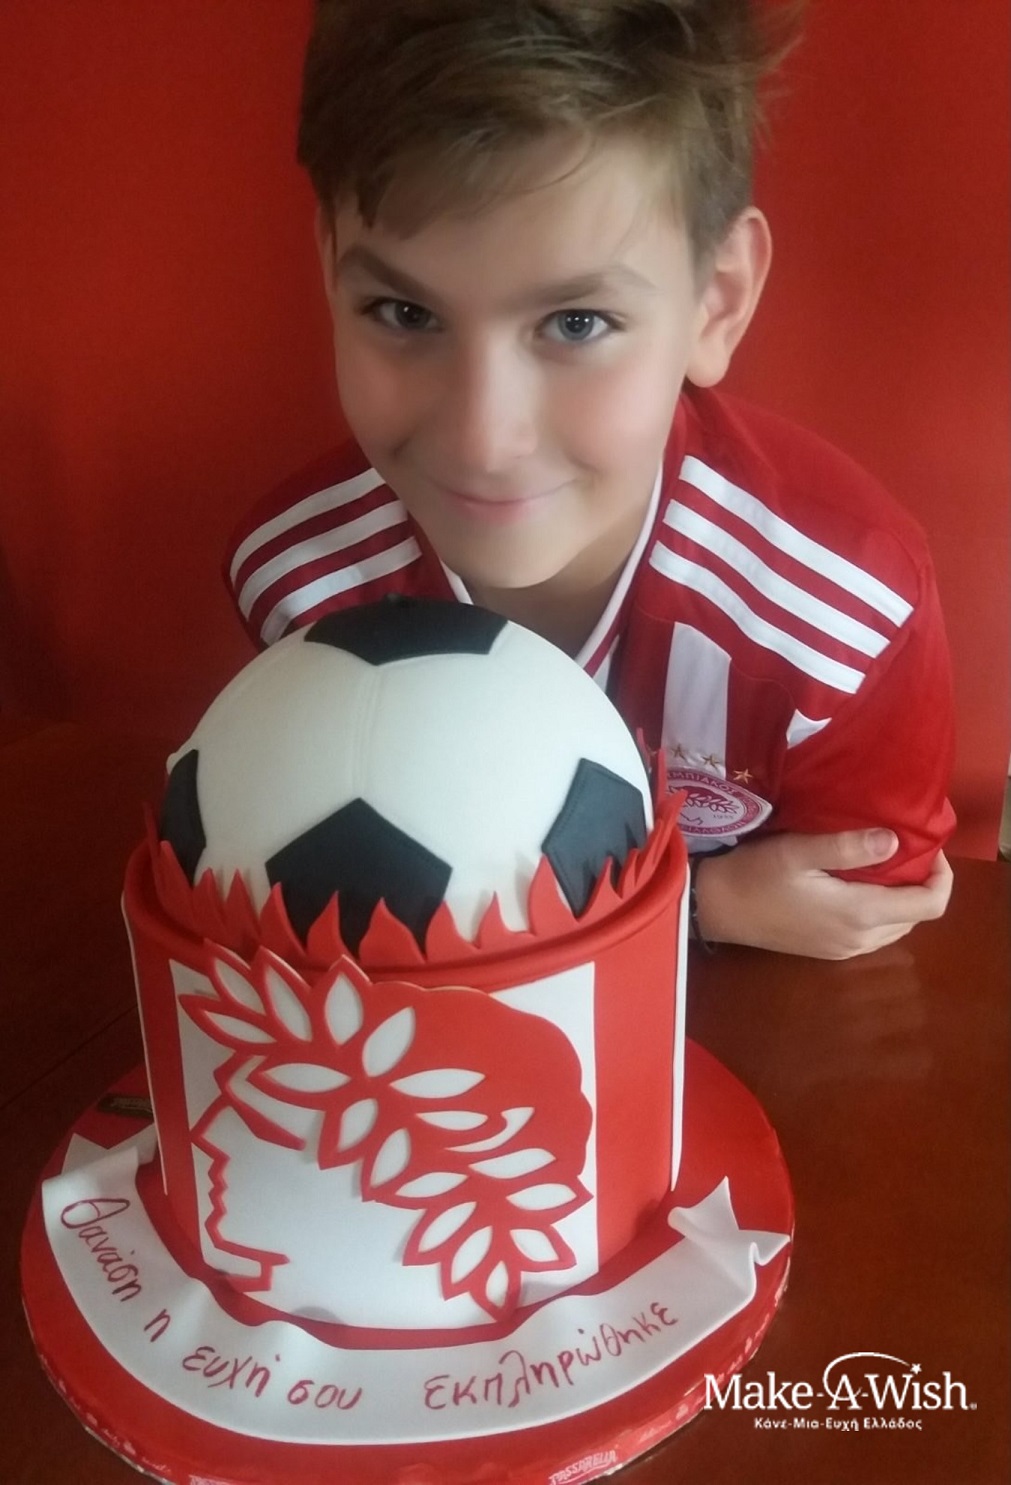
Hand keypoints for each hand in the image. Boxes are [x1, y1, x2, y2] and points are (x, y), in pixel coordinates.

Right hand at [692, 829, 952, 958]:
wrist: (713, 907)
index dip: (941, 875)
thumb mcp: (797, 851)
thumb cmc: (754, 874)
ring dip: (901, 896)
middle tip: (906, 846)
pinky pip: (874, 932)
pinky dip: (881, 907)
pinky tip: (859, 883)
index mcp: (859, 914)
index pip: (929, 905)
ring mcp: (844, 949)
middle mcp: (859, 939)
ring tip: (884, 861)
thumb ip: (847, 847)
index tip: (927, 845)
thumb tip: (895, 839)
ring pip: (897, 925)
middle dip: (921, 882)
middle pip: (917, 916)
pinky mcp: (829, 950)